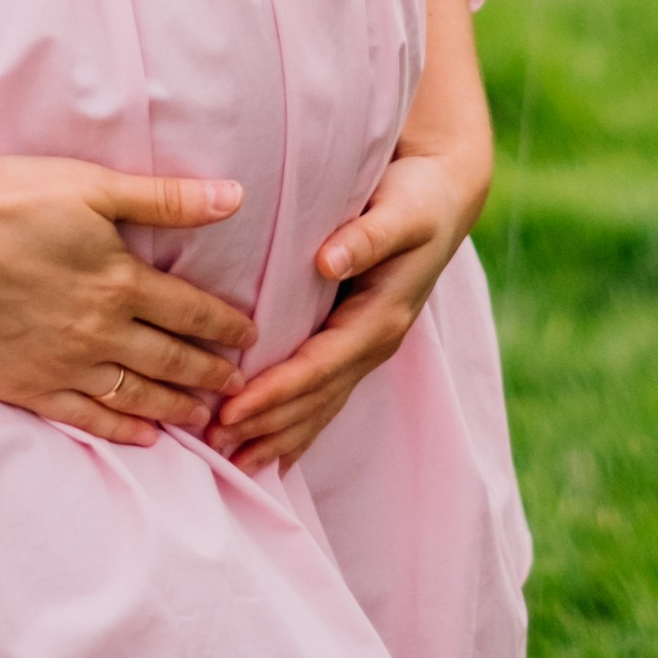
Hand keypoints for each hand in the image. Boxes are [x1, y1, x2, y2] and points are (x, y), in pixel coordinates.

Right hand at [0, 155, 256, 446]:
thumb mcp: (90, 187)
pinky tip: (143, 437)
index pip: (192, 312)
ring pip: (137, 396)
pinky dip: (122, 430)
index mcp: (121, 282)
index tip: (251, 337)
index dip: (226, 326)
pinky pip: (87, 417)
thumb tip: (234, 197)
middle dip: (210, 374)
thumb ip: (164, 199)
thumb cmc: (6, 201)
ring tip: (204, 417)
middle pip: (172, 360)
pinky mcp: (27, 386)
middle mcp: (101, 332)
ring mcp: (64, 365)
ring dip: (177, 408)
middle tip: (238, 386)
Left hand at [212, 0, 490, 478]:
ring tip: (229, 462)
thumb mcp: (401, 209)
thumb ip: (367, 235)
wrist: (446, 194)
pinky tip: (270, 449)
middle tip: (212, 449)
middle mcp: (376, 340)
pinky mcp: (359, 341)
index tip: (231, 410)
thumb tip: (329, 260)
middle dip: (267, 426)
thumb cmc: (417, 196)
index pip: (319, 366)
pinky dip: (297, 423)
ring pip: (320, 405)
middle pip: (316, 398)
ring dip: (278, 435)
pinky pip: (326, 394)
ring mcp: (369, 346)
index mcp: (382, 316)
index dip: (276, 392)